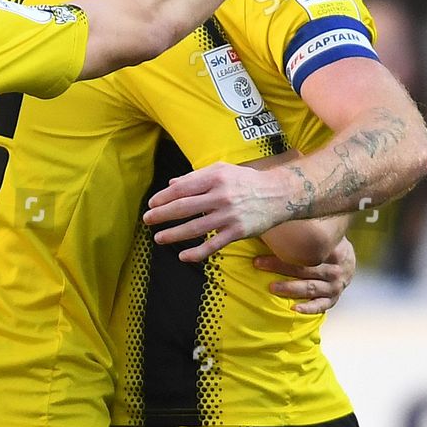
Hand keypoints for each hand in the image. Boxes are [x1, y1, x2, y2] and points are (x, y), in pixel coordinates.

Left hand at [144, 161, 283, 261]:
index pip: (182, 189)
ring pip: (195, 228)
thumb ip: (196, 177)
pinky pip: (213, 245)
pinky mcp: (238, 232)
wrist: (279, 194)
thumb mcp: (222, 170)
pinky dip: (196, 252)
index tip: (151, 204)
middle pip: (184, 208)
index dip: (163, 197)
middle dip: (162, 215)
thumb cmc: (246, 181)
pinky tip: (183, 255)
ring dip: (173, 234)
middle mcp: (221, 196)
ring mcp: (229, 215)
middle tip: (147, 220)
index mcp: (215, 178)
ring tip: (159, 238)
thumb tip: (171, 185)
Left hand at [254, 237, 355, 314]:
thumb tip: (275, 223)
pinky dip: (309, 309)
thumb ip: (306, 231)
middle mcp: (336, 270)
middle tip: (259, 264)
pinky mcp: (334, 298)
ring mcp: (336, 286)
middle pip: (305, 269)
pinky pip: (321, 306)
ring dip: (290, 288)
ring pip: (310, 288)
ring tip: (272, 287)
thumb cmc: (327, 244)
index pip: (306, 252)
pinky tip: (294, 310)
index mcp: (334, 251)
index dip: (283, 251)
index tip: (263, 248)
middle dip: (279, 267)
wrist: (348, 260)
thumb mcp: (324, 234)